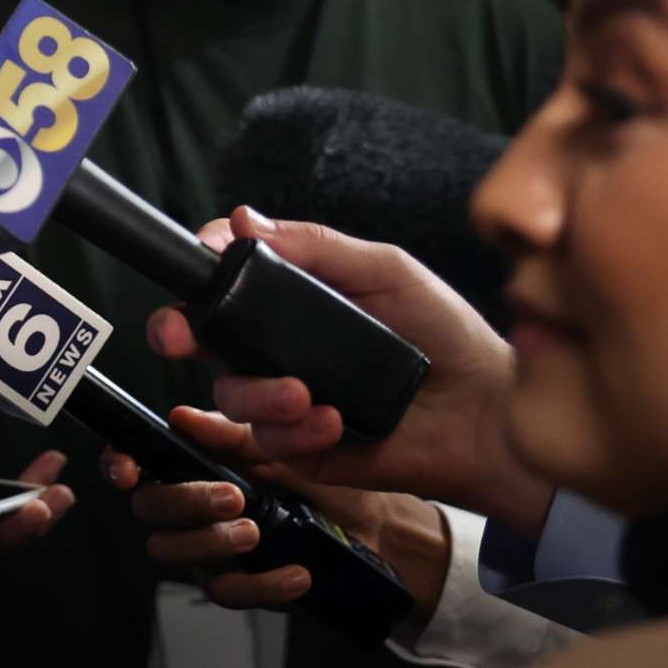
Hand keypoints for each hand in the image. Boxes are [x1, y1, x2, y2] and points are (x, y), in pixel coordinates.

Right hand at [102, 417, 451, 618]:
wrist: (394, 524)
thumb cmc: (344, 466)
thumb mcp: (296, 437)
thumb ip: (239, 429)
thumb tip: (184, 416)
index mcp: (202, 452)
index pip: (138, 454)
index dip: (120, 460)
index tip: (129, 467)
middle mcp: (199, 497)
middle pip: (148, 505)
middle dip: (182, 500)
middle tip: (233, 495)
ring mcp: (217, 541)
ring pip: (172, 550)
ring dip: (210, 541)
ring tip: (256, 531)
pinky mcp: (245, 579)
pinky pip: (224, 590)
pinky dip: (258, 585)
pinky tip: (295, 573)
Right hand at [149, 208, 550, 537]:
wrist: (488, 415)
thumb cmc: (447, 336)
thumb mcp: (387, 272)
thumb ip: (316, 247)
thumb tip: (241, 220)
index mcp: (295, 301)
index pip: (228, 281)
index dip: (200, 272)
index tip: (197, 261)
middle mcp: (282, 347)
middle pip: (204, 337)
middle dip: (179, 332)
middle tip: (179, 337)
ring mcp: (288, 398)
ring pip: (231, 392)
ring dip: (261, 393)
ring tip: (307, 394)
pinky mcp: (300, 447)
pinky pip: (267, 440)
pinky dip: (296, 429)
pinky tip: (333, 421)